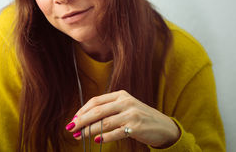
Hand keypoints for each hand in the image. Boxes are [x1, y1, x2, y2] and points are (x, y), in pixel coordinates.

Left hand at [65, 90, 179, 147]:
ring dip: (89, 130)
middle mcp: (125, 102)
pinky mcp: (135, 127)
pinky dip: (104, 137)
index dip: (82, 110)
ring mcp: (131, 114)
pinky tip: (97, 140)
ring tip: (79, 136)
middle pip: (97, 111)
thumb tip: (85, 118)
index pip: (96, 101)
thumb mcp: (126, 107)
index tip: (73, 119)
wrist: (163, 127)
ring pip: (104, 122)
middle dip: (81, 120)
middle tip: (71, 128)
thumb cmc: (141, 118)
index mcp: (120, 95)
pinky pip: (115, 132)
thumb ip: (109, 109)